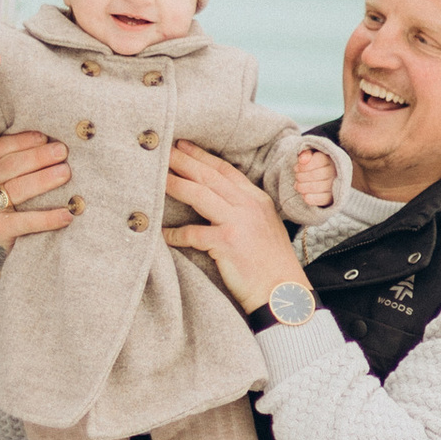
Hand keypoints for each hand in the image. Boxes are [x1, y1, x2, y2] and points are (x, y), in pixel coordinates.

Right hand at [0, 128, 70, 275]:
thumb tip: (53, 145)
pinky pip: (25, 221)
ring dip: (44, 179)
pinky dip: (48, 218)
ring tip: (66, 173)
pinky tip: (67, 214)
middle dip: (38, 156)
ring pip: (17, 189)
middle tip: (62, 151)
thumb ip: (15, 167)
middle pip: (10, 166)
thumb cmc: (0, 210)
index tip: (45, 137)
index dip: (22, 141)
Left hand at [165, 141, 298, 314]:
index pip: (225, 170)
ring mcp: (238, 222)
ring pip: (199, 194)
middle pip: (209, 176)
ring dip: (175, 184)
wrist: (283, 293)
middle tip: (163, 150)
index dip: (202, 156)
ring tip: (157, 177)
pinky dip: (176, 233)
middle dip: (184, 161)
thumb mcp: (264, 227)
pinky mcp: (227, 242)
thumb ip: (244, 210)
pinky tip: (163, 233)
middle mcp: (248, 205)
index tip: (183, 146)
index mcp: (257, 199)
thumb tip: (216, 201)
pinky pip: (193, 233)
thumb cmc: (271, 264)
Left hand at [291, 143, 337, 210]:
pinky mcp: (331, 198)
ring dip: (301, 187)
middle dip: (300, 176)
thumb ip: (306, 154)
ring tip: (298, 185)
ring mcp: (334, 186)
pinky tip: (304, 194)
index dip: (304, 165)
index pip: (318, 160)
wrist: (322, 180)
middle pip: (315, 174)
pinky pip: (319, 199)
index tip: (297, 168)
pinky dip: (308, 197)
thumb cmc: (313, 166)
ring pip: (315, 187)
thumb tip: (302, 159)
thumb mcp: (310, 156)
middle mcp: (334, 172)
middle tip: (297, 176)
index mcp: (330, 160)